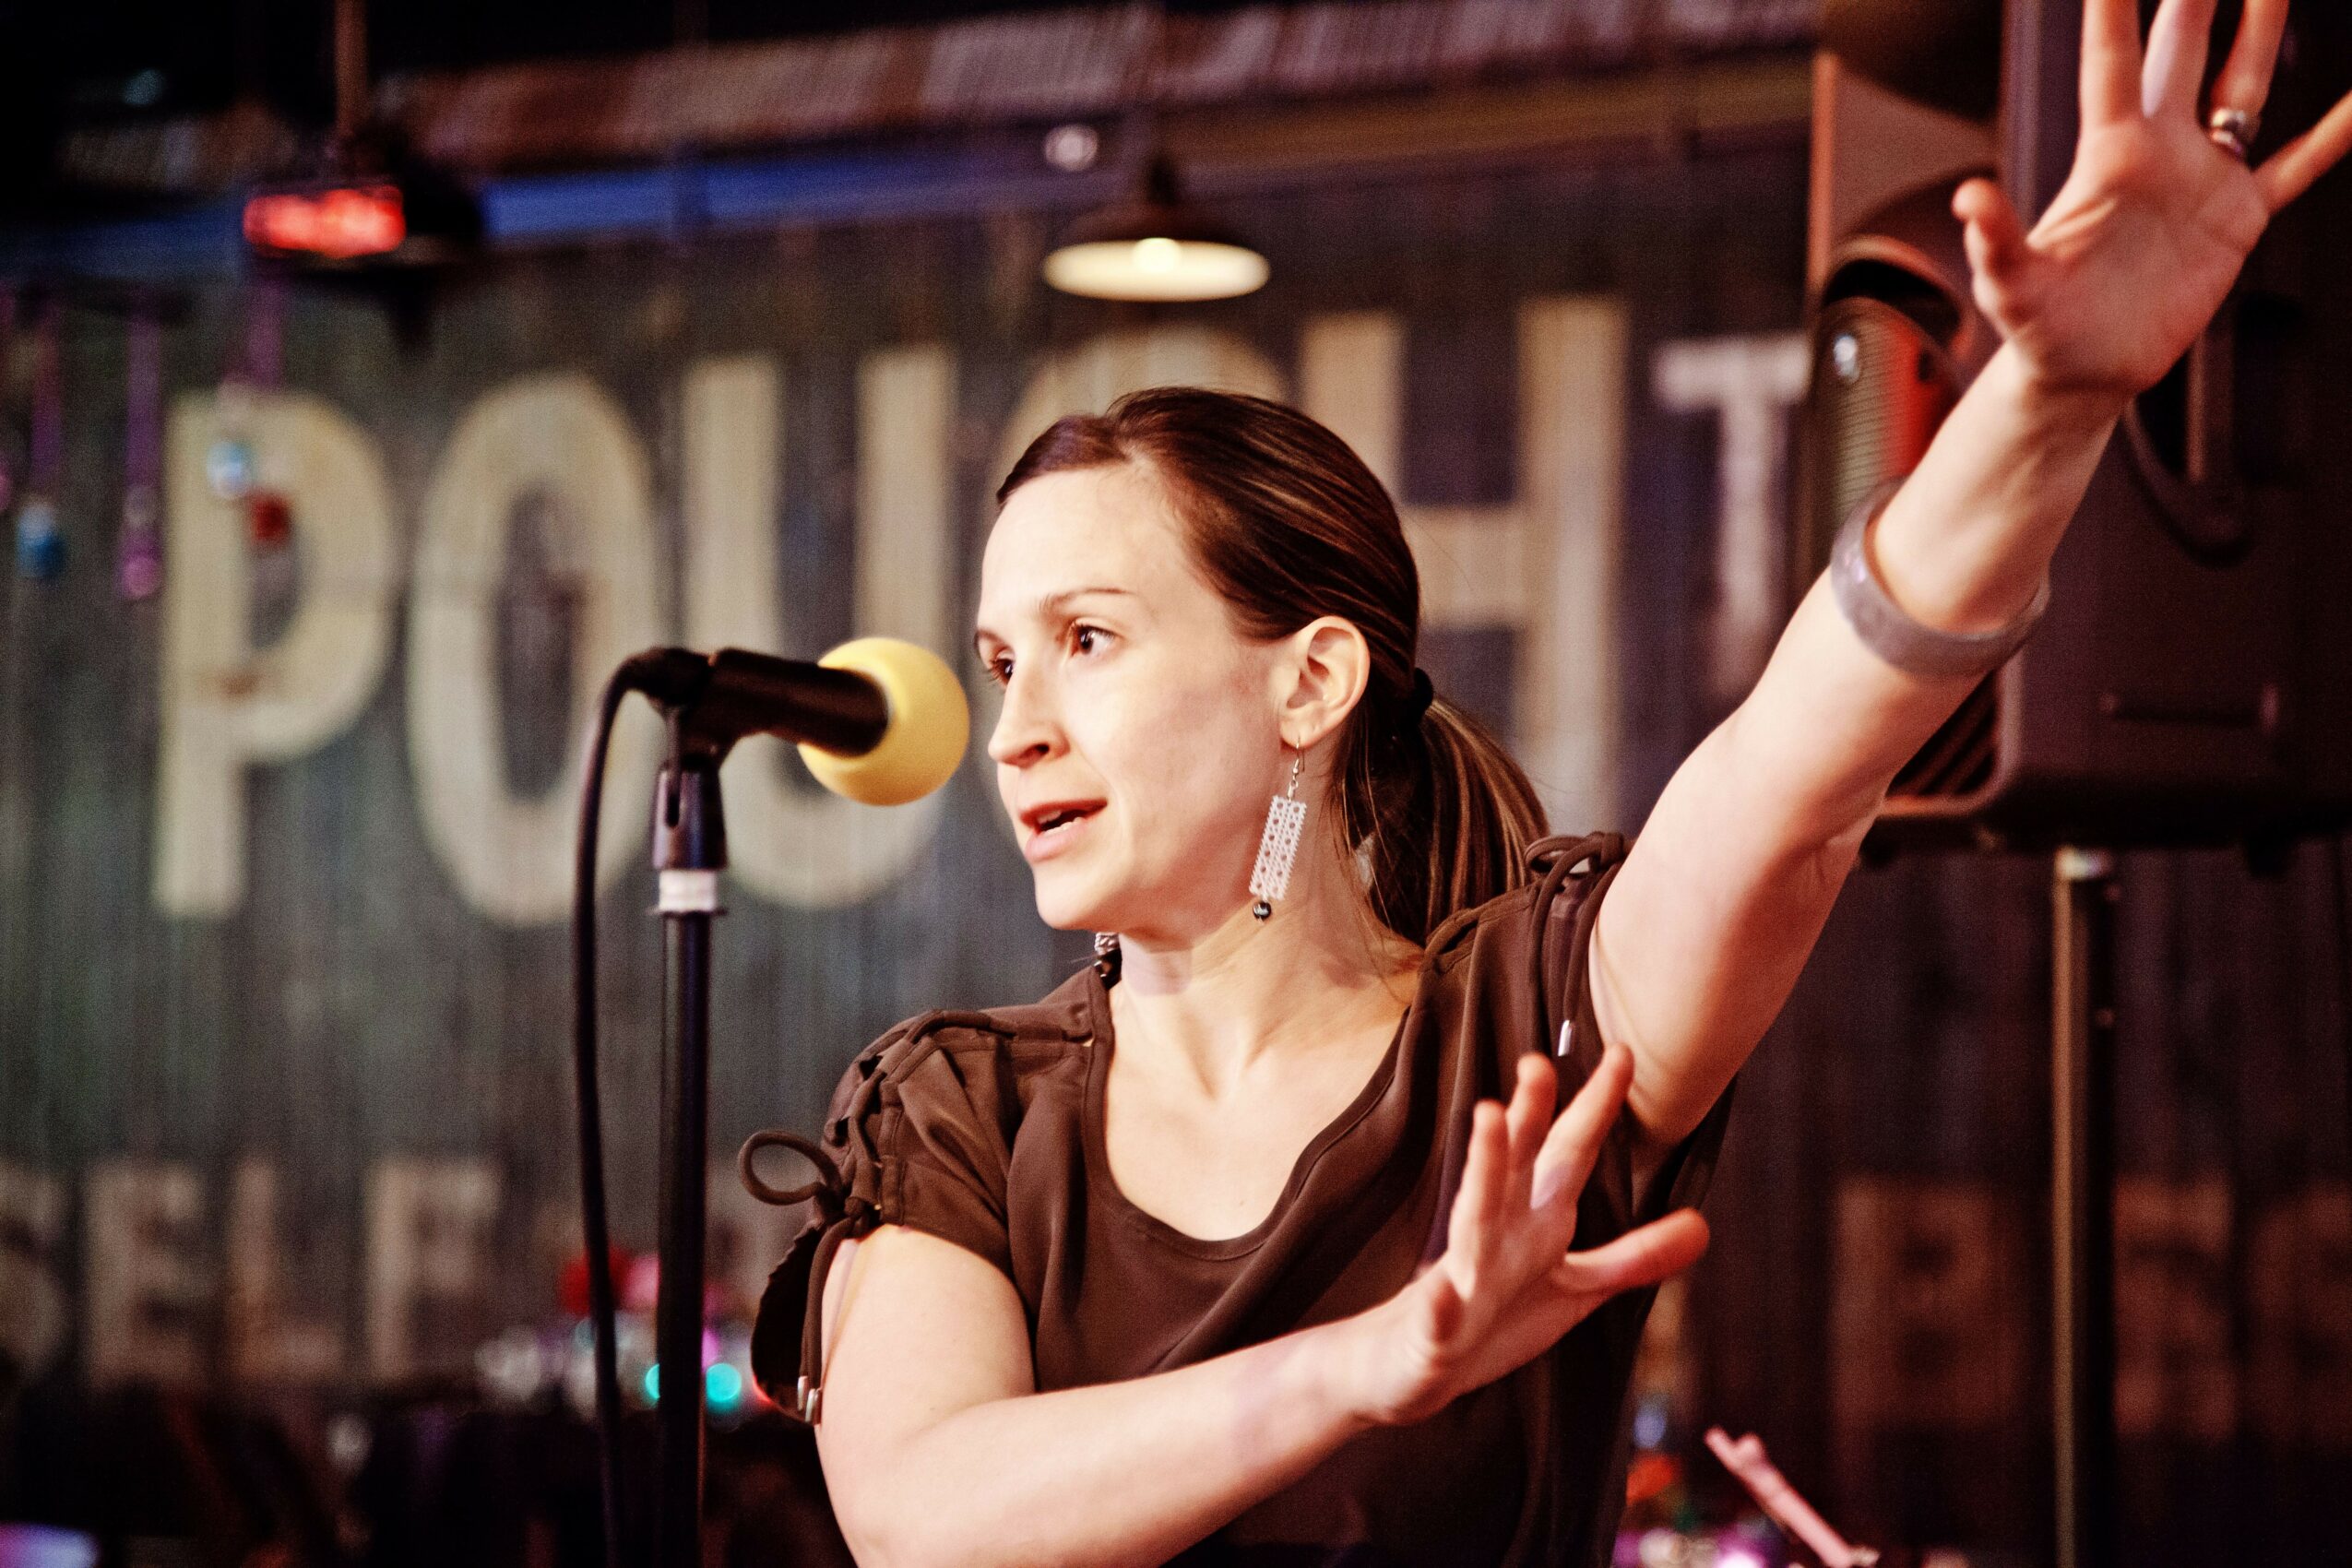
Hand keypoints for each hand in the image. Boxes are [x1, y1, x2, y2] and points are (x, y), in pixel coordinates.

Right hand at [1336, 1047, 1708, 1428]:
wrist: (1411, 1368)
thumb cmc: (1493, 1318)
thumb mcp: (1574, 1289)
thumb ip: (1633, 1257)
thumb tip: (1703, 1225)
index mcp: (1533, 1222)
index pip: (1567, 1155)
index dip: (1595, 1108)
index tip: (1622, 1053)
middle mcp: (1497, 1234)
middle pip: (1517, 1167)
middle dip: (1529, 1115)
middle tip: (1540, 1061)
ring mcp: (1462, 1279)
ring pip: (1472, 1217)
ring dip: (1483, 1168)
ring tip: (1488, 1115)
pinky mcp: (1434, 1331)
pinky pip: (1436, 1318)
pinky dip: (1438, 1305)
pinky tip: (1440, 1294)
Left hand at [1954, 0, 2351, 399]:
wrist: (2083, 375)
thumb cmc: (2038, 329)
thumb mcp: (2010, 285)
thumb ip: (1995, 238)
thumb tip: (1969, 195)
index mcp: (2106, 156)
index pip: (2110, 62)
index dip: (2116, 8)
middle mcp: (2158, 152)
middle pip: (2182, 53)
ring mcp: (2201, 180)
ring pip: (2240, 90)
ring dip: (2261, 36)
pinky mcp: (2236, 220)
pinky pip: (2295, 167)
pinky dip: (2332, 136)